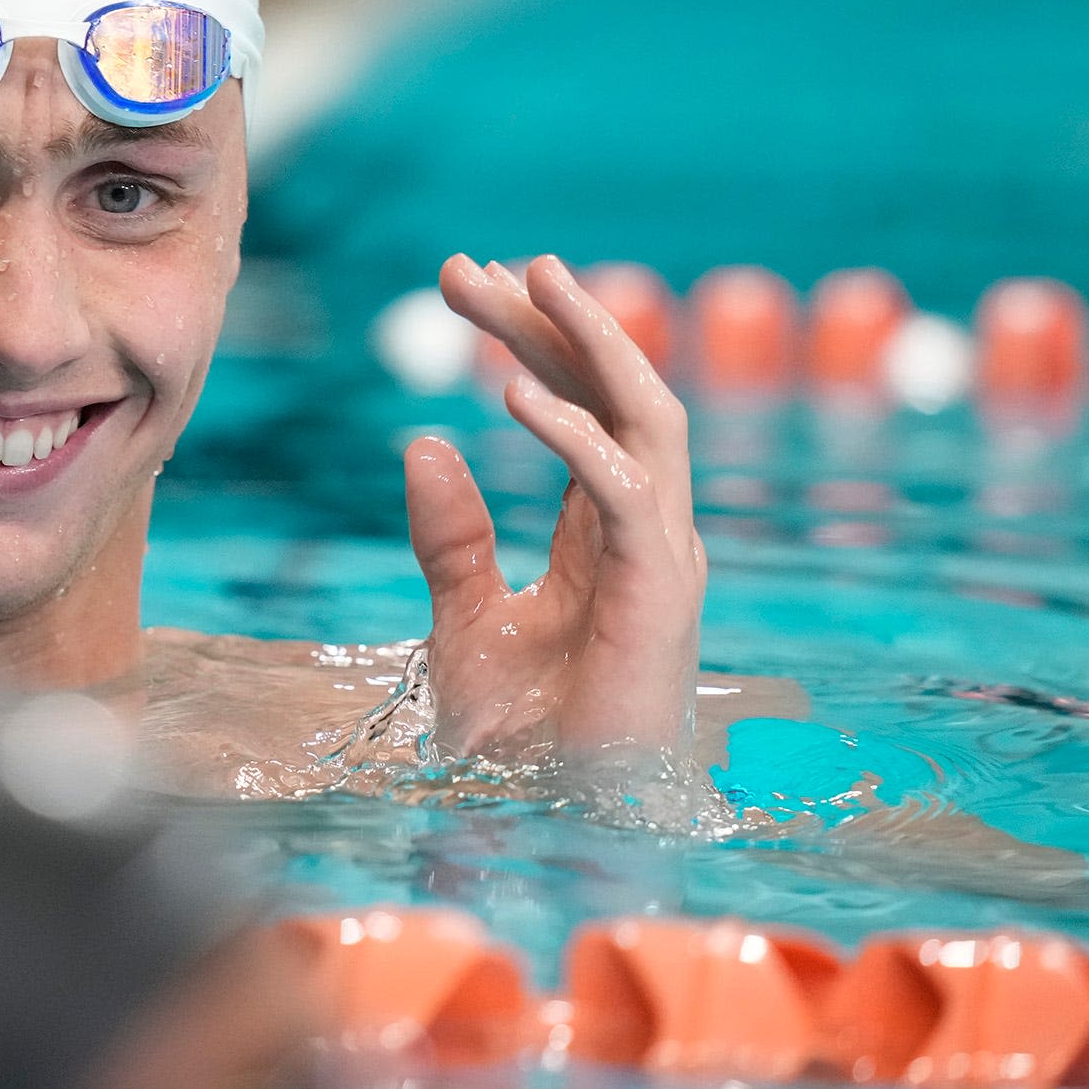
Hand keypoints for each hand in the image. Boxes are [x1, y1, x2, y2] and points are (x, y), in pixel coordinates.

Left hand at [403, 255, 706, 768]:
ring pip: (646, 417)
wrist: (550, 822)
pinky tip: (512, 397)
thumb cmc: (523, 743)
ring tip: (529, 283)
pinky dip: (573, 438)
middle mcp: (649, 532)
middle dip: (548, 321)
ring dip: (587, 344)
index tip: (469, 285)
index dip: (533, 340)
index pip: (581, 406)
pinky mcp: (659, 593)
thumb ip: (452, 537)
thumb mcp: (466, 621)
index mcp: (608, 535)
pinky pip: (623, 492)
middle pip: (613, 394)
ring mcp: (664, 558)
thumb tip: (424, 444)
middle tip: (471, 267)